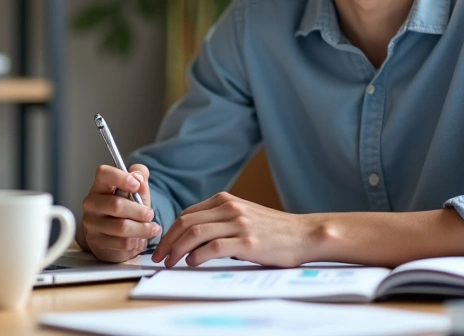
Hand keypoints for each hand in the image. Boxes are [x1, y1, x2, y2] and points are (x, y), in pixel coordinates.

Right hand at [77, 163, 158, 262]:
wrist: (115, 240)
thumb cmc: (125, 212)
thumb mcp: (136, 192)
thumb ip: (140, 178)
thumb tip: (139, 176)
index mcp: (99, 187)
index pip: (103, 174)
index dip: (121, 177)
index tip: (136, 185)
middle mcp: (91, 204)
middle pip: (116, 204)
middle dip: (139, 211)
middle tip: (150, 214)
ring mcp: (91, 224)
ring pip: (121, 227)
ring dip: (142, 228)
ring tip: (151, 228)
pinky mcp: (96, 243)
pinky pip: (122, 243)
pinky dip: (136, 242)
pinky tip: (139, 239)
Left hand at [152, 192, 311, 267]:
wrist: (305, 234)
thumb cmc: (274, 230)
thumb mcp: (244, 216)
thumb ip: (221, 220)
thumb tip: (193, 237)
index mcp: (226, 201)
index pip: (187, 214)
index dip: (170, 231)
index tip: (163, 245)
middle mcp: (230, 208)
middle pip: (186, 222)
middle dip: (168, 240)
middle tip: (159, 257)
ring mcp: (239, 224)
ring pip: (195, 232)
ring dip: (177, 249)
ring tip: (171, 262)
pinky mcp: (247, 241)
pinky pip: (213, 247)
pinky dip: (197, 255)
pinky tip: (192, 263)